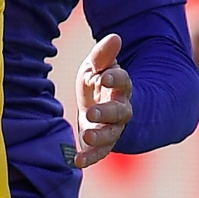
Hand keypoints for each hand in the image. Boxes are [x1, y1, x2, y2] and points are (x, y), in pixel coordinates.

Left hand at [73, 34, 131, 167]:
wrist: (101, 106)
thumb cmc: (98, 82)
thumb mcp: (96, 66)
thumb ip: (103, 56)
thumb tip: (115, 37)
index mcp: (121, 87)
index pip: (122, 82)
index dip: (114, 78)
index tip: (103, 76)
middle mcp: (120, 110)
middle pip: (119, 112)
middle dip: (107, 112)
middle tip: (91, 112)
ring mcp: (112, 128)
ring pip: (111, 135)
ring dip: (100, 137)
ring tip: (87, 137)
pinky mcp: (101, 144)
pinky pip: (99, 153)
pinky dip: (89, 158)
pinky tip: (76, 160)